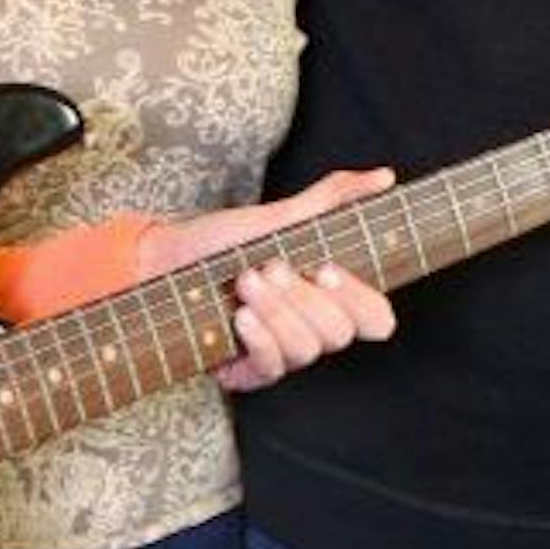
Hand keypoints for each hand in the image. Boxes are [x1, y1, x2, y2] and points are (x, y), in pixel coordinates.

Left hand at [137, 170, 397, 393]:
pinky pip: (272, 368)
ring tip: (245, 281)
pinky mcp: (248, 372)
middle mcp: (309, 328)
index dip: (360, 299)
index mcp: (326, 296)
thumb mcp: (278, 217)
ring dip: (277, 311)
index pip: (375, 318)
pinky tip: (241, 315)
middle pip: (340, 333)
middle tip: (271, 266)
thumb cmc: (221, 241)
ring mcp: (280, 352)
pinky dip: (260, 338)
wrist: (164, 260)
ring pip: (307, 350)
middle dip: (305, 298)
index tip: (325, 269)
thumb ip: (332, 199)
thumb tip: (384, 176)